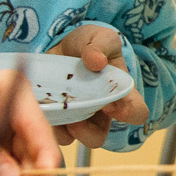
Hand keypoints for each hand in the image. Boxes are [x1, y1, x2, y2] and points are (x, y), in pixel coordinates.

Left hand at [48, 23, 149, 148]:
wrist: (58, 45)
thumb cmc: (87, 44)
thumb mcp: (99, 37)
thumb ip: (101, 45)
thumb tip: (97, 61)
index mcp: (119, 95)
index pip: (137, 113)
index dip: (129, 113)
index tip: (112, 104)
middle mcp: (98, 113)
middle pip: (98, 137)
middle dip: (86, 131)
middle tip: (76, 119)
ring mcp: (75, 117)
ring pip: (71, 138)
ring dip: (61, 128)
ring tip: (53, 111)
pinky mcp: (54, 117)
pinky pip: (49, 130)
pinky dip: (43, 122)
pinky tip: (38, 105)